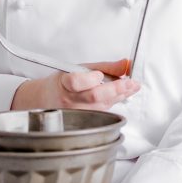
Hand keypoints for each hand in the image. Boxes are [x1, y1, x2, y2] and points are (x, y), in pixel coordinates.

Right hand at [10, 58, 139, 110]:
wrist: (48, 99)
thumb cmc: (64, 81)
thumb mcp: (80, 68)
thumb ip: (104, 66)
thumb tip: (125, 64)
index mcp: (64, 83)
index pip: (76, 82)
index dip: (89, 79)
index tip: (99, 74)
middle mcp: (70, 100)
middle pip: (93, 96)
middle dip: (114, 89)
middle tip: (130, 82)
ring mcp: (78, 112)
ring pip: (103, 104)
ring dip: (121, 94)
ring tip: (133, 85)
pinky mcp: (87, 118)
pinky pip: (105, 109)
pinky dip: (117, 100)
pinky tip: (126, 92)